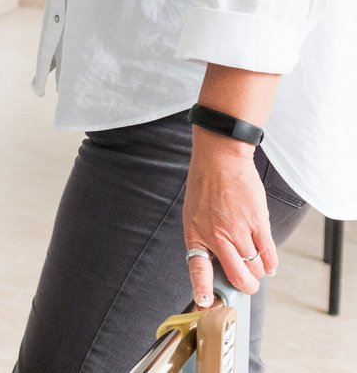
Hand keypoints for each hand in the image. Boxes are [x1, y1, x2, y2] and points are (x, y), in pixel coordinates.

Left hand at [183, 132, 276, 307]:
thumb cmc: (205, 186)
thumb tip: (219, 264)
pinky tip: (268, 265)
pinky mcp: (258, 223)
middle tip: (248, 285)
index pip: (198, 268)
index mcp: (196, 234)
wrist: (220, 159)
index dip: (203, 289)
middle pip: (238, 277)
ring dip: (258, 273)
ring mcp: (239, 230)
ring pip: (255, 268)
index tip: (207, 304)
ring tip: (255, 267)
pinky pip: (269, 254)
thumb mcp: (194, 215)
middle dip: (246, 287)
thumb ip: (206, 239)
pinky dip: (270, 264)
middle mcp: (217, 236)